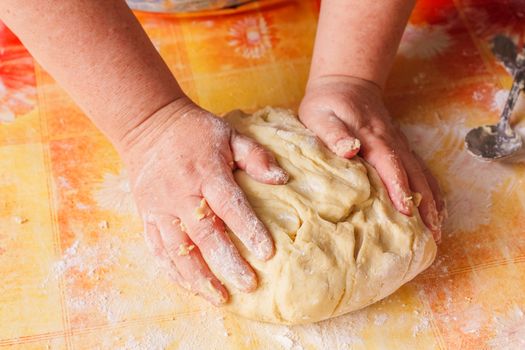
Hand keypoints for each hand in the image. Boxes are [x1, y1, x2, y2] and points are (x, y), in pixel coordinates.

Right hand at [119, 97, 287, 304]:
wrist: (148, 125)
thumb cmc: (195, 132)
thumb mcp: (228, 134)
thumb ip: (255, 156)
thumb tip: (282, 179)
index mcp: (206, 172)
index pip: (229, 205)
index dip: (248, 229)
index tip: (266, 253)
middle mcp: (180, 194)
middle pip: (204, 234)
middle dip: (226, 263)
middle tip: (248, 285)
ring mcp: (159, 208)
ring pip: (177, 249)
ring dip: (198, 276)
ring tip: (219, 297)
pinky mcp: (146, 216)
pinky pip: (157, 249)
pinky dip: (173, 271)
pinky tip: (189, 287)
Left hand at [299, 75, 444, 240]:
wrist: (346, 83)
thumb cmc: (328, 103)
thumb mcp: (320, 115)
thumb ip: (333, 133)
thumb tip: (350, 150)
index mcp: (372, 137)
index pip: (390, 165)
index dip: (399, 189)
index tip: (407, 213)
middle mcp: (391, 142)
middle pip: (415, 174)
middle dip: (425, 204)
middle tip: (432, 235)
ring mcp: (399, 145)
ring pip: (422, 174)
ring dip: (432, 201)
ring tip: (438, 230)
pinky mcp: (400, 147)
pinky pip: (420, 170)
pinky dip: (431, 190)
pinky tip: (436, 209)